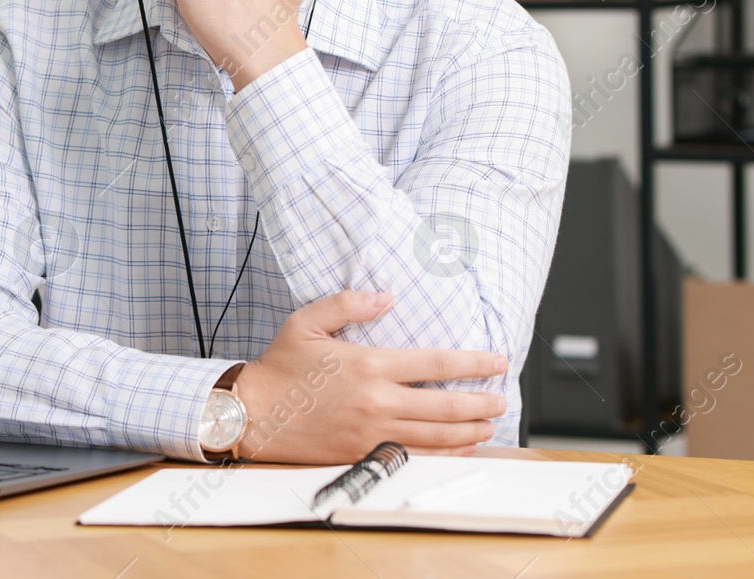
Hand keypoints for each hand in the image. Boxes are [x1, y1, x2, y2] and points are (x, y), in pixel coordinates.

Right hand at [230, 290, 507, 462]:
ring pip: (435, 437)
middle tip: (501, 399)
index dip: (473, 364)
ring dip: (469, 431)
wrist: (252, 413)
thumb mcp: (307, 321)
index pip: (436, 365)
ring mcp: (372, 432)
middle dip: (480, 403)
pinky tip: (458, 449)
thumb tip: (385, 296)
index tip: (497, 362)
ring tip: (488, 425)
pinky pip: (414, 457)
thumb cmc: (279, 367)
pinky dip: (443, 454)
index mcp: (369, 366)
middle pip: (445, 406)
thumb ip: (348, 303)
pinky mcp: (363, 454)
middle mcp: (377, 401)